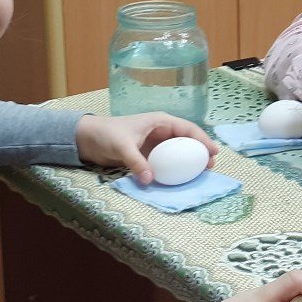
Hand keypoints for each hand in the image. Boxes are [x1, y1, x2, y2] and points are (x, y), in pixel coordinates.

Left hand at [74, 113, 217, 184]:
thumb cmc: (106, 134)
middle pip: (187, 141)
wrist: (88, 139)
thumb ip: (136, 162)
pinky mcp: (148, 155)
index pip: (187, 129)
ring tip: (201, 173)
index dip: (202, 139)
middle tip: (211, 166)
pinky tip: (180, 178)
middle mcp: (160, 132)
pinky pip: (167, 162)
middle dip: (200, 151)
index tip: (213, 152)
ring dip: (190, 161)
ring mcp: (155, 144)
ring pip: (178, 152)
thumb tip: (150, 180)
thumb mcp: (122, 146)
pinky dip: (175, 169)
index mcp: (159, 122)